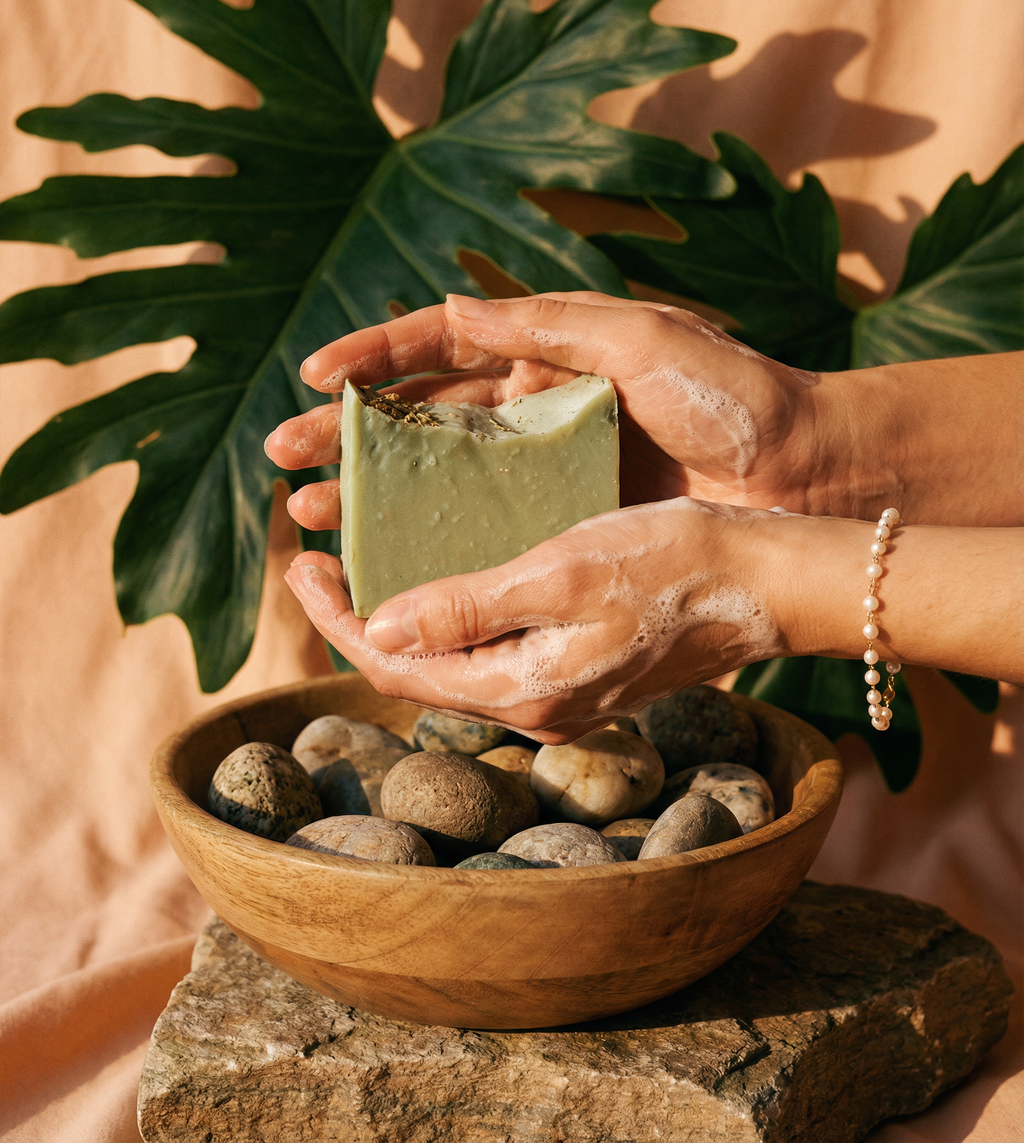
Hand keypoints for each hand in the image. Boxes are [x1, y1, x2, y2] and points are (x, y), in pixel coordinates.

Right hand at [266, 291, 824, 532]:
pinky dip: (433, 544)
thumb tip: (450, 309)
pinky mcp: (568, 525)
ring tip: (312, 514)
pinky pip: (487, 534)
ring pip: (439, 485)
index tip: (315, 378)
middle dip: (350, 438)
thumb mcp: (639, 339)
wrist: (799, 468)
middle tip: (284, 459)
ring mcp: (547, 475)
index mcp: (546, 358)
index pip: (439, 350)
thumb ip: (546, 325)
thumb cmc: (729, 390)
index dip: (375, 359)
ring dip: (375, 497)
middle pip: (420, 423)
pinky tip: (388, 562)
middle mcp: (535, 415)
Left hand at [283, 499, 790, 740]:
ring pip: (449, 661)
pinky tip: (439, 576)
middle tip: (316, 557)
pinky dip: (448, 616)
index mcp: (519, 688)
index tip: (300, 562)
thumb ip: (466, 607)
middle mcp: (531, 705)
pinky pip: (487, 650)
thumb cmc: (670, 564)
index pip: (393, 664)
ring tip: (362, 562)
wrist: (762, 582)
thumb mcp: (559, 574)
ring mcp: (556, 692)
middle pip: (414, 669)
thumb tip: (375, 627)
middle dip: (357, 617)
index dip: (336, 617)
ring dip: (399, 616)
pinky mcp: (577, 670)